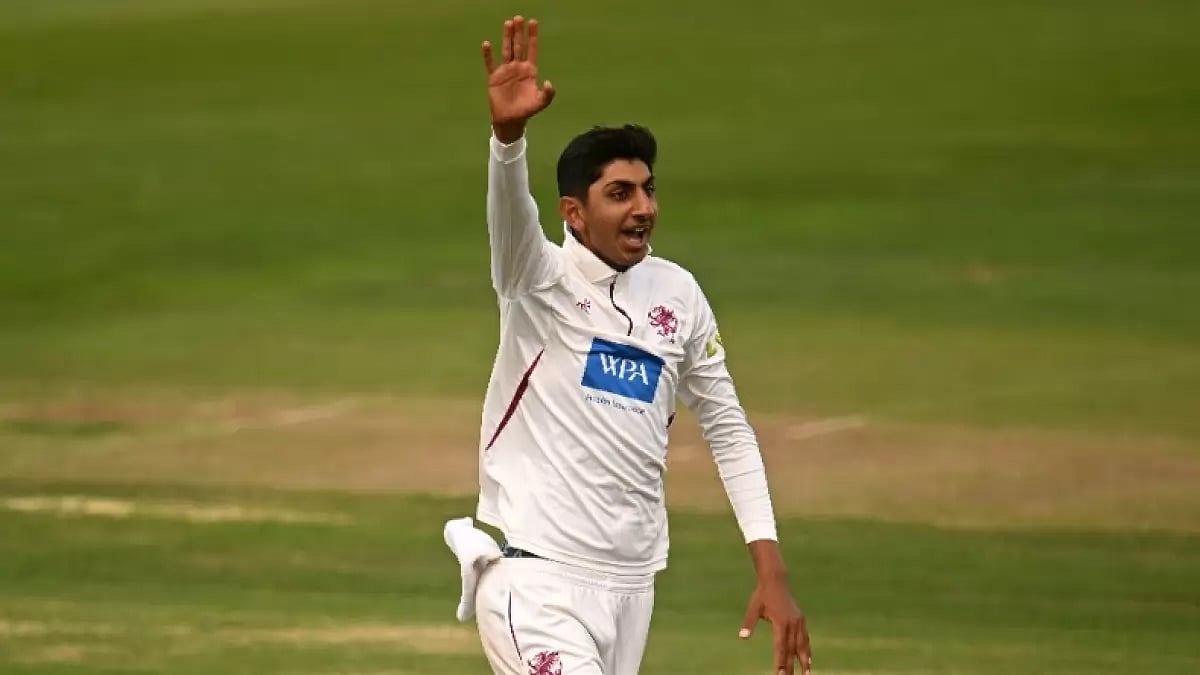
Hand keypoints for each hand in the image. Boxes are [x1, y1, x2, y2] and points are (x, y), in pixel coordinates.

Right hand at [482, 15, 555, 142]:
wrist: (510, 120)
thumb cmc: (526, 110)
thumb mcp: (540, 103)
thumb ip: (548, 94)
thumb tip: (548, 82)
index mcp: (530, 71)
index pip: (532, 50)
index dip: (533, 36)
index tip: (533, 23)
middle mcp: (518, 67)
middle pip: (519, 46)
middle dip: (519, 32)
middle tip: (519, 18)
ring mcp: (506, 71)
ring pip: (506, 50)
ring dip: (507, 37)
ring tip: (508, 23)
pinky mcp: (494, 77)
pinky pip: (490, 63)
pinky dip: (488, 54)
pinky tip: (486, 44)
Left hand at [740, 578, 812, 674]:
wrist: (775, 580)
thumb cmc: (761, 595)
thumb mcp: (753, 608)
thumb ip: (749, 623)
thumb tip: (742, 637)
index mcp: (780, 622)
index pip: (780, 646)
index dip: (781, 661)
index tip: (780, 674)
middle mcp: (792, 623)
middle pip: (792, 649)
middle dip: (792, 666)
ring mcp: (798, 621)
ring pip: (803, 644)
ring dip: (805, 660)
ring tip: (807, 674)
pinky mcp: (801, 619)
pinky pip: (805, 637)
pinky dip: (807, 649)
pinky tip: (809, 659)